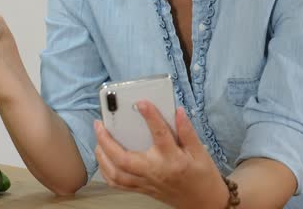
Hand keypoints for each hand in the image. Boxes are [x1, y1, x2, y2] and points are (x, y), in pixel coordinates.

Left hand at [94, 102, 228, 208]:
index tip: (141, 102)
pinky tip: (103, 159)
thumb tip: (178, 111)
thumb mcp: (200, 152)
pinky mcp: (142, 189)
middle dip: (107, 142)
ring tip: (98, 140)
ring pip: (116, 174)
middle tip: (99, 124)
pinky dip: (107, 172)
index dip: (151, 117)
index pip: (160, 135)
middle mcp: (155, 171)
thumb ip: (187, 131)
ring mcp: (146, 182)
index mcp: (173, 159)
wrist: (204, 203)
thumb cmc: (203, 176)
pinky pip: (118, 184)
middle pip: (124, 159)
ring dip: (103, 157)